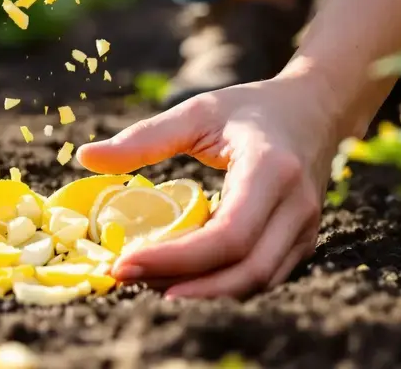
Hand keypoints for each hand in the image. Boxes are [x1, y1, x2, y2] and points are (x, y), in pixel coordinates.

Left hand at [75, 74, 340, 298]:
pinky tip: (180, 279)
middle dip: (186, 285)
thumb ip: (144, 137)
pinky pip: (263, 276)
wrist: (315, 109)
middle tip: (129, 280)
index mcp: (271, 170)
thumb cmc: (250, 108)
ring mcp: (306, 228)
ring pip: (257, 281)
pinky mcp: (302, 241)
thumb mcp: (197, 112)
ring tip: (148, 283)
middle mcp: (297, 206)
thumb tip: (85, 157)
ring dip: (203, 292)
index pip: (229, 235)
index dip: (177, 259)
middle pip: (246, 270)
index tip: (126, 263)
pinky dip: (222, 285)